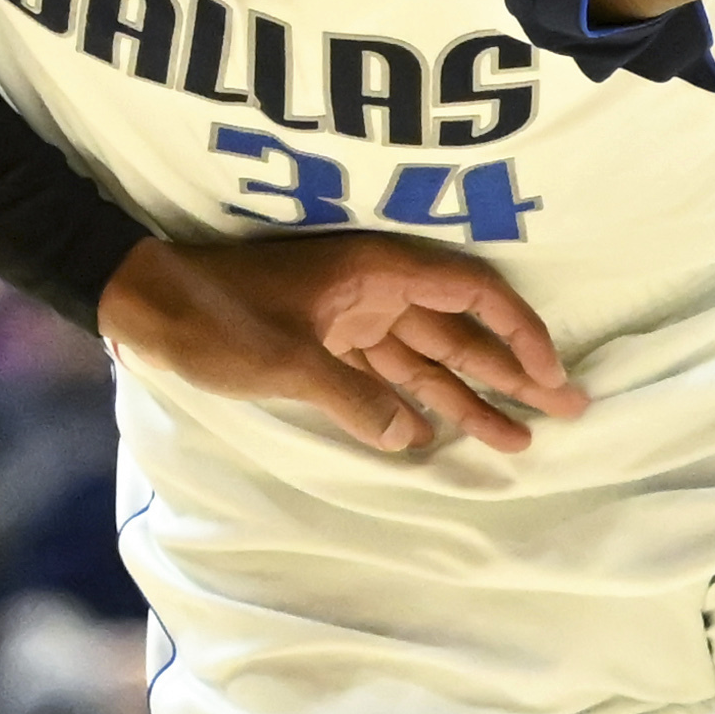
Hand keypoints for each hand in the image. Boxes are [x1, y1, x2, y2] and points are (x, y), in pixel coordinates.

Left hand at [98, 231, 590, 458]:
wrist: (143, 299)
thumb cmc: (213, 316)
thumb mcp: (287, 361)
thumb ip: (353, 399)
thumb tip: (410, 439)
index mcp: (377, 271)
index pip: (473, 294)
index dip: (521, 333)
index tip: (553, 376)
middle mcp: (375, 290)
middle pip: (462, 332)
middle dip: (516, 373)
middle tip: (571, 411)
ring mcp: (350, 317)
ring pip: (428, 360)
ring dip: (470, 398)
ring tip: (521, 441)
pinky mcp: (323, 343)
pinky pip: (385, 376)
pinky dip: (412, 405)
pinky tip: (435, 439)